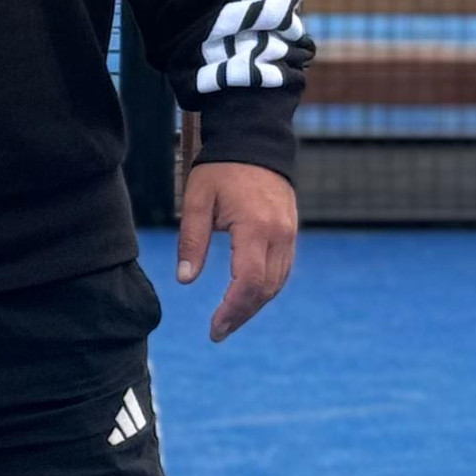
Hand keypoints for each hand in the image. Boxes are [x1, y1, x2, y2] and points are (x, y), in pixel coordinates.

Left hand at [175, 159, 296, 343]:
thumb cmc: (221, 170)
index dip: (232, 310)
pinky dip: (264, 289)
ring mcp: (289, 234)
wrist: (255, 142)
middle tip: (217, 332)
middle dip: (241, 315)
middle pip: (265, 289)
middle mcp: (279, 235)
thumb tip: (185, 280)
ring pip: (277, 283)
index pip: (248, 281)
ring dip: (253, 306)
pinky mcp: (291, 232)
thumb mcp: (197, 200)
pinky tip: (246, 298)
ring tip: (228, 321)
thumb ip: (192, 241)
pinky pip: (282, 270)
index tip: (214, 328)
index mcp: (255, 228)